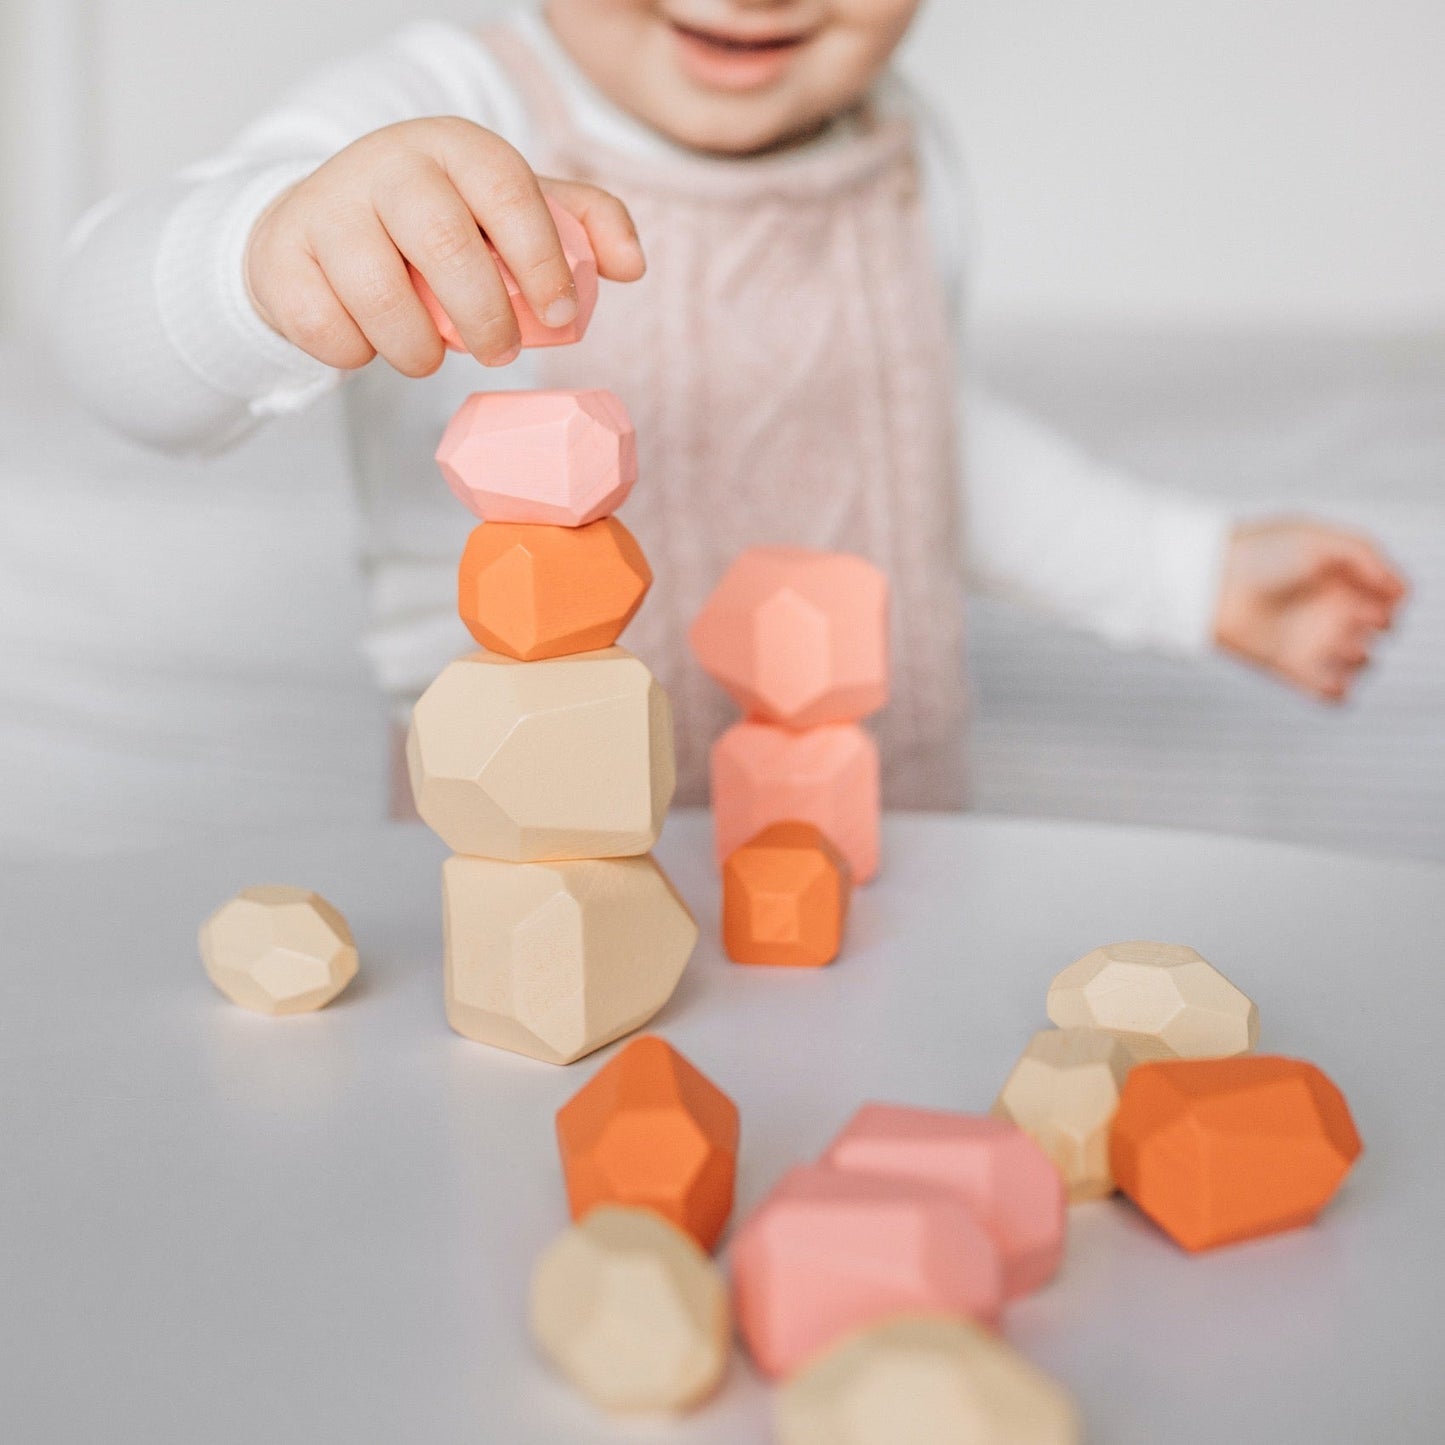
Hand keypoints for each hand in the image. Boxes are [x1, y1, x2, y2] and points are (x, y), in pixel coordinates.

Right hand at [244, 117, 645, 374]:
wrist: (320, 226)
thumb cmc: (436, 224)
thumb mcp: (511, 210)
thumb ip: (583, 225)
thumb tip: (631, 267)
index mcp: (455, 146)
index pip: (510, 194)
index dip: (542, 261)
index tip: (560, 317)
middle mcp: (388, 163)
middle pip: (445, 246)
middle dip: (485, 318)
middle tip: (500, 354)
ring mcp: (328, 206)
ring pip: (382, 298)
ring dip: (418, 352)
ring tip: (431, 358)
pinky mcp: (282, 257)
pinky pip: (328, 328)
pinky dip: (358, 354)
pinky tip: (369, 340)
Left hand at [1214, 518, 1407, 701]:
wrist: (1210, 584)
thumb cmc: (1258, 555)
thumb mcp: (1320, 542)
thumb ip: (1368, 556)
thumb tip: (1403, 593)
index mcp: (1340, 580)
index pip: (1389, 600)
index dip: (1388, 600)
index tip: (1370, 592)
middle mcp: (1329, 611)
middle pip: (1380, 632)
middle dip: (1376, 626)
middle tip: (1348, 615)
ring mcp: (1312, 642)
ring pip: (1362, 663)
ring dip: (1359, 657)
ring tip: (1334, 641)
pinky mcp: (1292, 669)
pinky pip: (1333, 696)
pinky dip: (1339, 693)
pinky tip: (1328, 676)